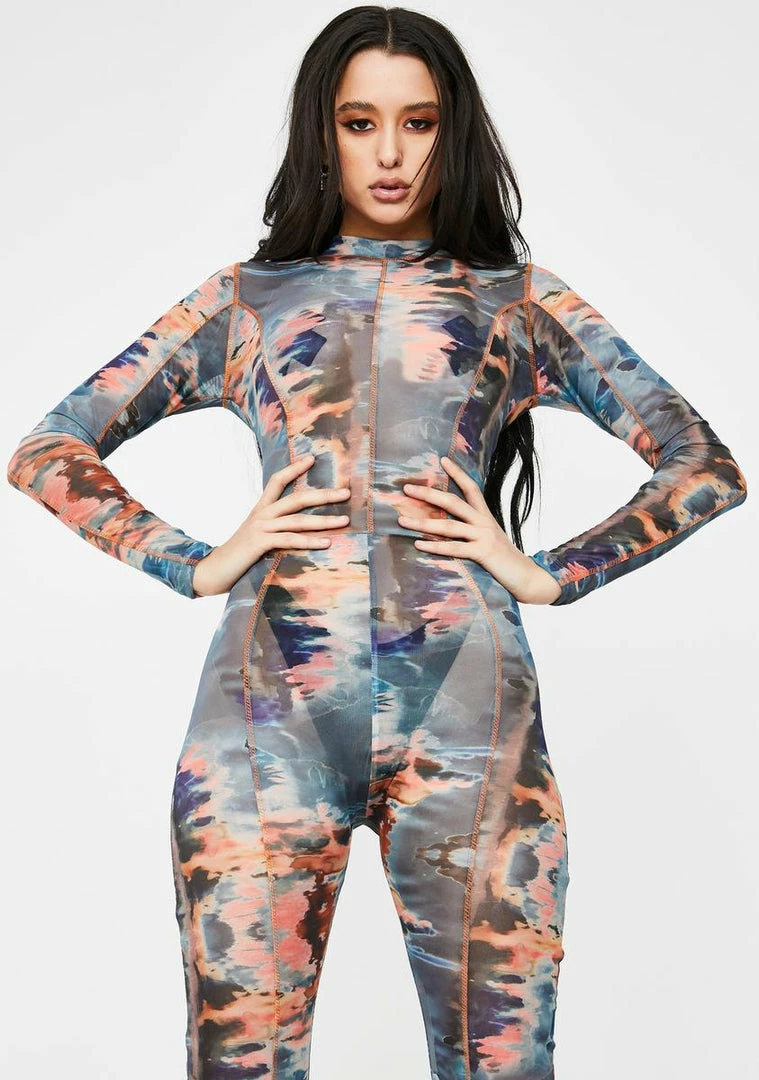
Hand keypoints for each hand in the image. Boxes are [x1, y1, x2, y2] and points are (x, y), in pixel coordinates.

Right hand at [192, 454, 350, 596]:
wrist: (213, 571)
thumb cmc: (238, 556)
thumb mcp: (257, 537)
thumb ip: (274, 530)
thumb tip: (297, 530)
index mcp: (260, 510)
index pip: (276, 481)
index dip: (294, 469)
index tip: (312, 459)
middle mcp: (261, 514)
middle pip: (296, 498)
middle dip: (323, 494)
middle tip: (346, 493)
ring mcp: (260, 528)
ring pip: (297, 520)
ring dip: (324, 520)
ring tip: (344, 520)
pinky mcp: (259, 543)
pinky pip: (289, 539)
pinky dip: (309, 541)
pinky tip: (326, 542)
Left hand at [398, 455, 561, 604]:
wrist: (526, 576)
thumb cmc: (503, 558)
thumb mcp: (489, 537)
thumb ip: (473, 528)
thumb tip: (448, 523)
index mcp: (485, 515)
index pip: (471, 488)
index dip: (457, 473)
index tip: (442, 459)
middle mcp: (484, 522)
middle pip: (453, 502)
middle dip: (428, 494)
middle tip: (407, 489)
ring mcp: (484, 536)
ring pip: (448, 526)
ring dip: (423, 523)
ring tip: (402, 521)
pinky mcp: (483, 553)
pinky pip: (454, 548)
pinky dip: (434, 546)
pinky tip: (419, 544)